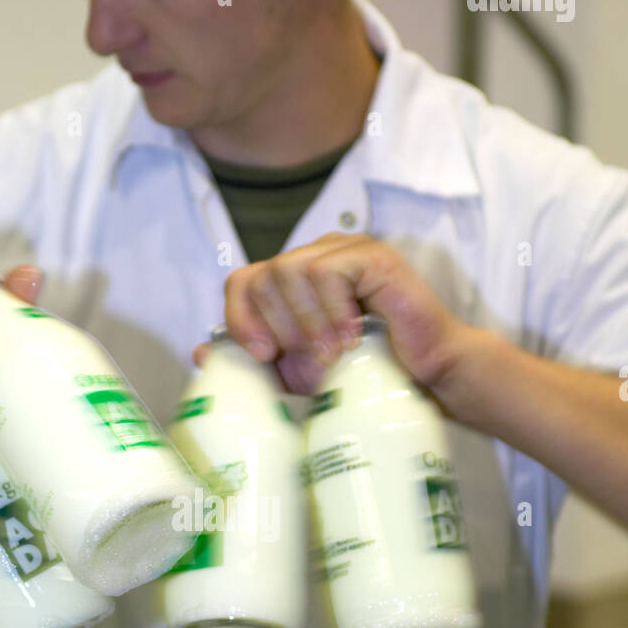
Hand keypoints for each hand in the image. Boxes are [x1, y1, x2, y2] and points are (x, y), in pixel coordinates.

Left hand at [194, 232, 470, 395]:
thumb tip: (200, 351)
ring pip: (291, 272)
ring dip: (307, 323)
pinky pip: (327, 272)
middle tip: (312, 360)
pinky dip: (332, 311)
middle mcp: (315, 256)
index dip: (242, 319)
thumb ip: (255, 359)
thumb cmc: (366, 374)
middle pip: (263, 276)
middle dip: (281, 328)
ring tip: (333, 353)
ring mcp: (345, 250)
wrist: (427, 377)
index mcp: (293, 278)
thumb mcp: (298, 370)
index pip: (242, 281)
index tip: (265, 356)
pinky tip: (351, 337)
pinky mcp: (372, 256)